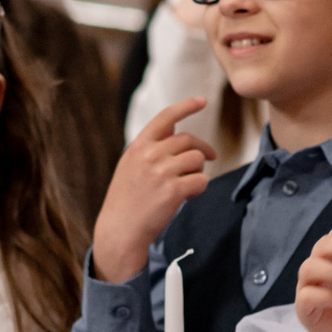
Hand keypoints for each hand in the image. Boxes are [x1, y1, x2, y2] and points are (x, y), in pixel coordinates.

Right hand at [93, 96, 215, 283]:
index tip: (201, 100)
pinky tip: (186, 197)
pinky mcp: (174, 191)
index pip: (165, 118)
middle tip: (210, 158)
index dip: (185, 106)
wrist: (121, 230)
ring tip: (186, 186)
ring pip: (197, 160)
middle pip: (188, 140)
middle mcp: (149, 155)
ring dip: (198, 172)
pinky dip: (199, 189)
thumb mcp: (131, 167)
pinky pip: (201, 181)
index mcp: (138, 146)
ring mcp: (162, 172)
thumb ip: (151, 148)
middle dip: (202, 149)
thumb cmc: (128, 200)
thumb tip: (175, 129)